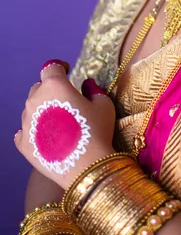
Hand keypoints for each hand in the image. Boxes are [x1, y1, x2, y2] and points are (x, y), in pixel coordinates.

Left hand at [15, 61, 115, 188]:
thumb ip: (94, 90)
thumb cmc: (96, 131)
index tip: (67, 71)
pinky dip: (33, 130)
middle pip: (39, 87)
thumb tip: (86, 85)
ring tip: (58, 122)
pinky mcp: (22, 143)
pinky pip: (23, 130)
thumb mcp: (104, 105)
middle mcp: (35, 100)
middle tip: (65, 100)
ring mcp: (26, 122)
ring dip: (42, 110)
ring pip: (30, 109)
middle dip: (50, 89)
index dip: (60, 67)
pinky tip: (45, 136)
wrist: (85, 167)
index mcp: (54, 85)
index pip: (52, 67)